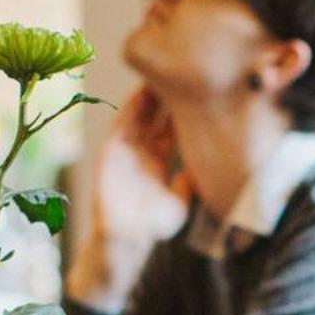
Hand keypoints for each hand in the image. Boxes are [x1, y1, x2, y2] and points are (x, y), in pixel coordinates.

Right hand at [65, 87, 190, 310]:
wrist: (127, 240)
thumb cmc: (153, 226)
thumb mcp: (180, 202)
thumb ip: (190, 183)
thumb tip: (203, 168)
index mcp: (159, 161)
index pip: (172, 129)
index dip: (183, 112)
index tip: (198, 93)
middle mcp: (142, 152)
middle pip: (156, 117)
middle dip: (168, 97)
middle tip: (182, 74)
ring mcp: (126, 150)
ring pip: (139, 116)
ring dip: (148, 97)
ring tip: (162, 76)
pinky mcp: (111, 152)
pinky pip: (120, 126)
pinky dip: (129, 110)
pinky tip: (140, 95)